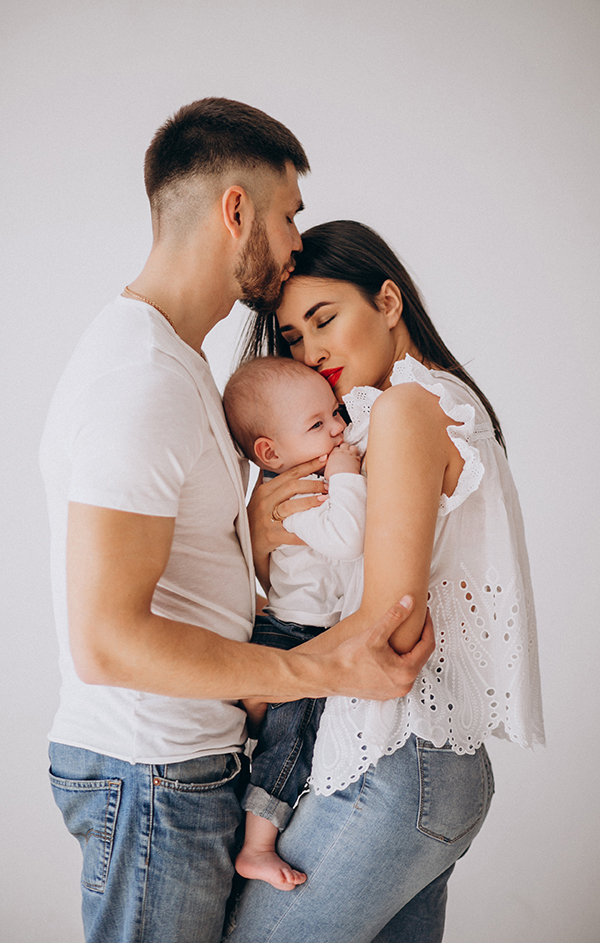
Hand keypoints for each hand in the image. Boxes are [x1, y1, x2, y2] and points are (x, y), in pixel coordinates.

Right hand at [247, 456, 329, 588]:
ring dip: (310, 502)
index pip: (289, 474)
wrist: (246, 543)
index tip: (325, 458)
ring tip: (325, 500)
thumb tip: (265, 466)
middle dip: (313, 484)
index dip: (308, 465)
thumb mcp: (257, 497)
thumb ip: (262, 481)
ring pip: (291, 506)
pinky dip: (306, 534)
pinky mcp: (271, 535)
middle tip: (328, 486)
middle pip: (292, 487)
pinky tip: (318, 531)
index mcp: (265, 490)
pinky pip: (292, 534)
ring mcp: (267, 519)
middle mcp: (265, 502)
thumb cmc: (254, 518)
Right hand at [288, 597, 434, 700]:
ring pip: (410, 666)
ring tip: (404, 634)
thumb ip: (395, 616)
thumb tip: (409, 602)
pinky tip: (391, 650)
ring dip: (410, 649)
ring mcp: (394, 691)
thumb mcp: (375, 633)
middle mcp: (403, 685)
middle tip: (417, 621)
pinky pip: (399, 674)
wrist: (328, 675)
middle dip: (420, 637)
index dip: (428, 626)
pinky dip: (400, 660)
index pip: (427, 645)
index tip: (425, 614)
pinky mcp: (385, 692)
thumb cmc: (348, 659)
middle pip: (421, 656)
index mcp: (405, 672)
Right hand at [324, 443, 360, 478]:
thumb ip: (328, 466)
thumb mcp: (327, 471)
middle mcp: (343, 452)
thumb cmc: (334, 476)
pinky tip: (355, 462)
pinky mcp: (357, 459)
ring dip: (352, 450)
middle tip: (345, 453)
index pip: (336, 448)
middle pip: (344, 445)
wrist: (343, 478)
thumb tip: (329, 467)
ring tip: (351, 455)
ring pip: (353, 447)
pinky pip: (358, 456)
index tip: (338, 454)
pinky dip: (357, 458)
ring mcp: (351, 454)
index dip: (337, 451)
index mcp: (334, 454)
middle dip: (345, 448)